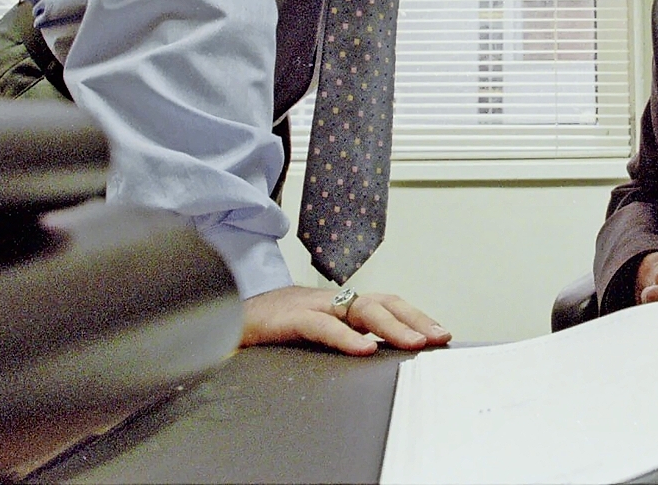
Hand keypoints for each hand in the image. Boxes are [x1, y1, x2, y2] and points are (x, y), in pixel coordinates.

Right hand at [241, 285, 450, 355]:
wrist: (217, 317)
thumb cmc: (267, 329)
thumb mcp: (310, 336)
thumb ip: (340, 340)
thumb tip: (375, 356)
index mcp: (337, 306)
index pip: (385, 304)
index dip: (414, 316)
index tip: (440, 333)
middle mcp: (329, 301)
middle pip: (381, 302)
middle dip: (414, 318)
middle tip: (437, 337)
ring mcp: (309, 305)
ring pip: (359, 308)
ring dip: (391, 325)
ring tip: (413, 342)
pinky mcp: (287, 318)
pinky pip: (321, 324)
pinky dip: (344, 336)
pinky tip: (363, 349)